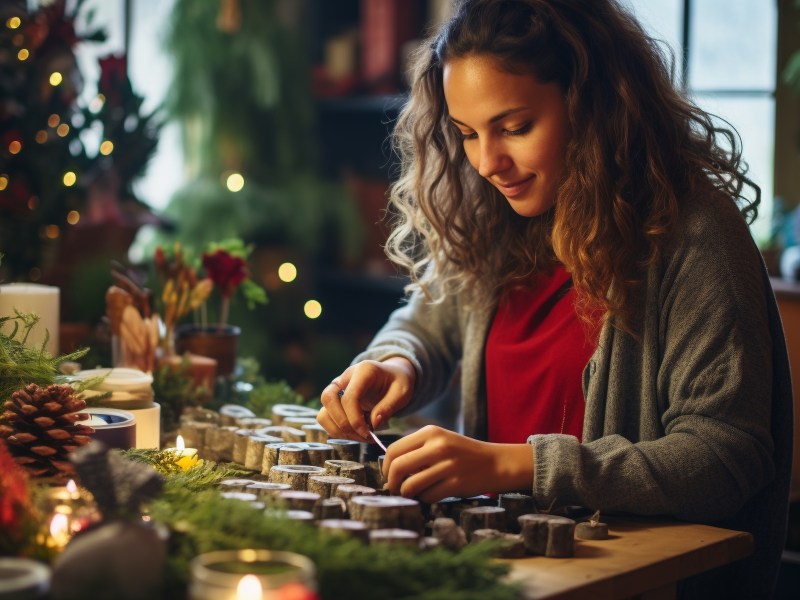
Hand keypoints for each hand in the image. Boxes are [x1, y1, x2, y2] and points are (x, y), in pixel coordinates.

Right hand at [317, 357, 415, 440]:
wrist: (393, 374)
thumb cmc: (398, 382)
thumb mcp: (402, 392)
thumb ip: (388, 407)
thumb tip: (373, 424)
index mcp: (363, 371)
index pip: (349, 397)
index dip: (355, 419)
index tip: (368, 433)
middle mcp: (345, 377)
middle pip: (328, 399)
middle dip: (343, 423)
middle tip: (363, 435)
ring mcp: (337, 388)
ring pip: (323, 410)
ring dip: (338, 429)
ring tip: (360, 436)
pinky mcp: (335, 399)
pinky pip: (325, 417)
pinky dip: (336, 430)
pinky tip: (354, 433)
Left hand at [382, 425, 533, 502]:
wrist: (495, 463)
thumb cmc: (462, 453)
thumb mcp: (440, 440)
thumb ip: (416, 449)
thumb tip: (388, 468)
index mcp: (430, 432)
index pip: (394, 449)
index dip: (385, 466)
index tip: (388, 475)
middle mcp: (438, 446)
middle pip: (397, 467)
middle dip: (391, 482)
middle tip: (394, 489)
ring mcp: (447, 465)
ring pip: (410, 485)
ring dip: (407, 493)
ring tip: (411, 493)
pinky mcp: (455, 484)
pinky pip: (427, 496)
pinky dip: (424, 499)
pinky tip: (430, 494)